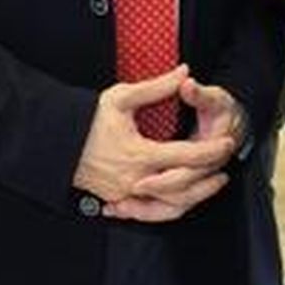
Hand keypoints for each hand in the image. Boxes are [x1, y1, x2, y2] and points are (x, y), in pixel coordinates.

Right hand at [72, 65, 236, 220]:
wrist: (56, 143)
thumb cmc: (88, 120)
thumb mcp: (121, 98)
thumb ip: (157, 87)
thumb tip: (184, 72)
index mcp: (139, 154)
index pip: (186, 156)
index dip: (212, 151)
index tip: (227, 142)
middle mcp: (135, 179)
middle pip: (183, 187)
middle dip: (209, 177)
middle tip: (227, 163)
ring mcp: (125, 194)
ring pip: (169, 207)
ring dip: (195, 197)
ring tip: (212, 183)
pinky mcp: (118, 201)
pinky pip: (150, 212)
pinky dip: (170, 208)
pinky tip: (184, 199)